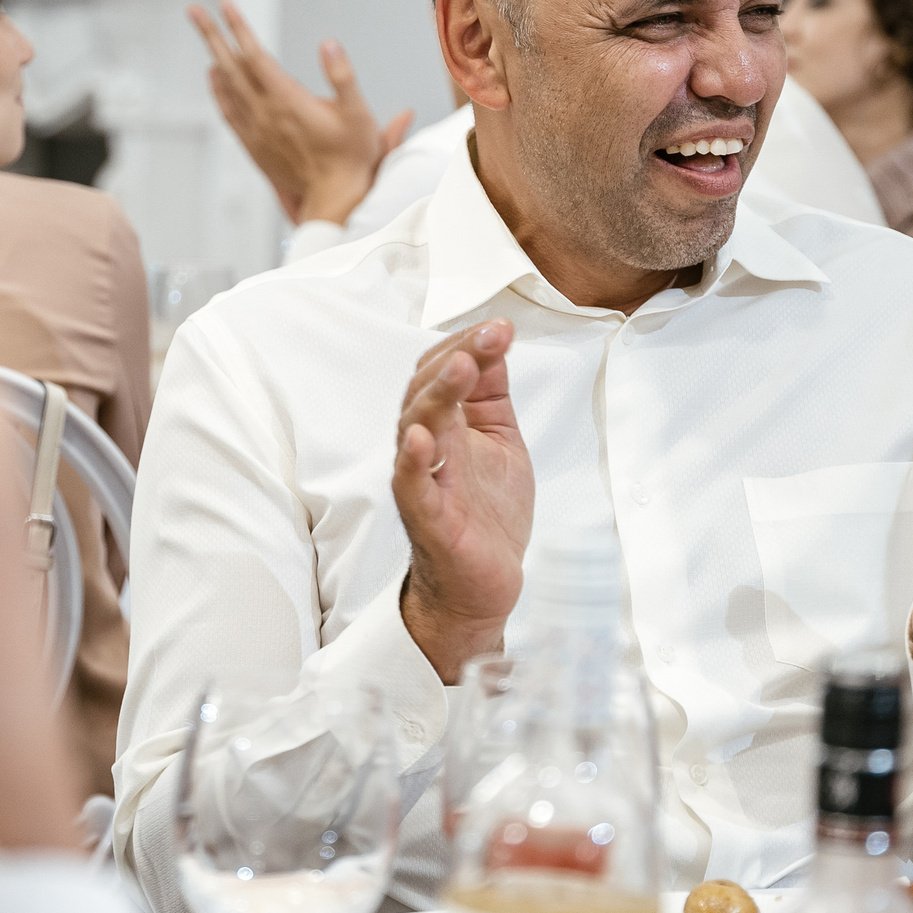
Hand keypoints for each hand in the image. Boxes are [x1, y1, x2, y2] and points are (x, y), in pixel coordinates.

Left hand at [189, 0, 413, 224]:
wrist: (335, 201)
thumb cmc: (351, 158)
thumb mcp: (359, 114)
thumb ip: (342, 77)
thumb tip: (329, 44)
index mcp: (287, 101)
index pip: (256, 56)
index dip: (239, 28)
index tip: (226, 5)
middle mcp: (265, 114)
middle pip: (232, 66)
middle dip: (213, 35)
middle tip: (195, 11)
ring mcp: (256, 130)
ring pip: (227, 87)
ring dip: (213, 58)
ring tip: (205, 35)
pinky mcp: (254, 146)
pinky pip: (229, 112)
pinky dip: (218, 91)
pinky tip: (214, 78)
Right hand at [390, 320, 532, 681]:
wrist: (483, 585)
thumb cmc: (486, 513)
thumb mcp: (500, 440)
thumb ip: (493, 394)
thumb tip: (496, 339)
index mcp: (446, 425)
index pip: (442, 370)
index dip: (469, 344)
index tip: (502, 328)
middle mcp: (429, 446)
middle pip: (427, 390)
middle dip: (458, 357)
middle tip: (491, 336)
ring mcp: (424, 480)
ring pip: (416, 428)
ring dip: (437, 395)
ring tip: (461, 366)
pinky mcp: (427, 518)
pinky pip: (411, 487)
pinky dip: (413, 462)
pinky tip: (420, 439)